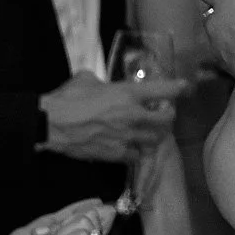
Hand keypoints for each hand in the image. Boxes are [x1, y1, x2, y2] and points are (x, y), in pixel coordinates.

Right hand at [40, 71, 184, 162]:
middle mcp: (133, 115)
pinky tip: (130, 148)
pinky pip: (136, 155)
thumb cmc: (66, 98)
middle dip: (168, 117)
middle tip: (163, 115)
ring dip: (154, 135)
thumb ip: (103, 83)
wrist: (49, 124)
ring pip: (154, 140)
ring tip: (148, 133)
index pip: (164, 90)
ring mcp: (126, 136)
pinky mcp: (115, 153)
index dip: (179, 88)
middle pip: (166, 120)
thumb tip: (103, 86)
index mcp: (128, 93)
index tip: (185, 87)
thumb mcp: (86, 79)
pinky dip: (136, 152)